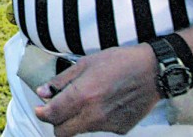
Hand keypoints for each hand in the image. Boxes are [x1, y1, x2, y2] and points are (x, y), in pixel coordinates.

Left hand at [32, 43, 158, 135]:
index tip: (40, 108)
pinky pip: (100, 129)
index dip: (41, 113)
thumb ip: (61, 80)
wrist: (152, 72)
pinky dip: (96, 120)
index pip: (52, 115)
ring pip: (80, 131)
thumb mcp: (85, 63)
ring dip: (76, 121)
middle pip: (62, 133)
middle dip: (56, 122)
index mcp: (82, 96)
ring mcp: (108, 125)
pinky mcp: (120, 129)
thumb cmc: (119, 62)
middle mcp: (93, 114)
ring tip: (86, 101)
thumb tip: (42, 92)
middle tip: (57, 109)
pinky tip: (104, 104)